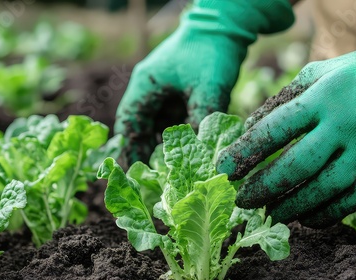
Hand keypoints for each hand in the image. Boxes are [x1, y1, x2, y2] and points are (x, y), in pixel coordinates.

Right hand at [115, 0, 293, 162]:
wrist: (225, 24)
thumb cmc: (210, 51)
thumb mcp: (207, 89)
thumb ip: (202, 121)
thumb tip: (206, 156)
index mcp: (145, 86)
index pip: (129, 124)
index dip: (130, 150)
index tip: (134, 173)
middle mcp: (151, 89)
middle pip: (141, 127)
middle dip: (146, 152)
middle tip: (154, 178)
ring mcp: (165, 89)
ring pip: (158, 124)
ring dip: (163, 144)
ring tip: (169, 169)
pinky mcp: (180, 91)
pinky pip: (174, 118)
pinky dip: (178, 134)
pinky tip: (186, 150)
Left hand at [217, 14, 355, 227]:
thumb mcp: (320, 73)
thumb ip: (284, 98)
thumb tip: (249, 127)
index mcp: (322, 97)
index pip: (273, 130)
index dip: (244, 154)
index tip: (223, 171)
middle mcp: (344, 125)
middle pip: (295, 167)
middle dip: (263, 188)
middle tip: (243, 201)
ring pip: (323, 190)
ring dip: (292, 207)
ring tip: (271, 214)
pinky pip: (353, 200)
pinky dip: (326, 215)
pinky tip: (308, 220)